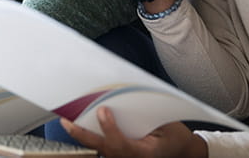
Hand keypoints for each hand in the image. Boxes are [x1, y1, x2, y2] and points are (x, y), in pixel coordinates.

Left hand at [61, 107, 206, 157]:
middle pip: (103, 148)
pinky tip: (83, 124)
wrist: (182, 152)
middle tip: (67, 121)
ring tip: (68, 119)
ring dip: (84, 135)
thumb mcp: (167, 125)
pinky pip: (104, 148)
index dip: (109, 128)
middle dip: (82, 134)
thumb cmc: (174, 137)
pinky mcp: (120, 157)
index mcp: (144, 153)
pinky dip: (92, 136)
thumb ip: (145, 115)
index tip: (103, 110)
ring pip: (100, 149)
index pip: (120, 144)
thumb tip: (124, 97)